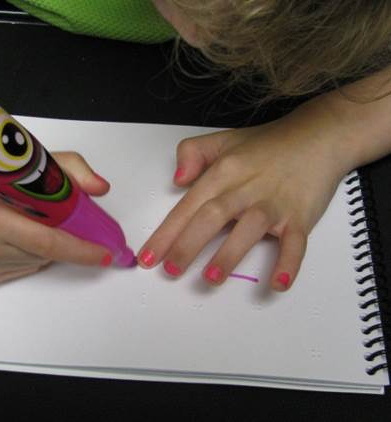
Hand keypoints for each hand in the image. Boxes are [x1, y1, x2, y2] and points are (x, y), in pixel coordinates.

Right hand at [0, 151, 111, 284]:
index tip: (107, 253)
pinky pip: (21, 269)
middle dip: (63, 238)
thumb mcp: (28, 158)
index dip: (81, 249)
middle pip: (45, 253)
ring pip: (35, 262)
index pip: (47, 241)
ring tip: (23, 217)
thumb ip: (70, 170)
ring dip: (43, 245)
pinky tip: (12, 232)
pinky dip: (28, 254)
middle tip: (59, 215)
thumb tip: (101, 189)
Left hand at [138, 99, 351, 290]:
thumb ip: (192, 154)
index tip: (149, 256)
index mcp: (223, 173)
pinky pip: (296, 243)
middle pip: (211, 217)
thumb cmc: (268, 144)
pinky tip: (277, 283)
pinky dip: (289, 263)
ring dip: (229, 255)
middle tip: (171, 270)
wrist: (319, 136)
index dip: (166, 233)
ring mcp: (273, 204)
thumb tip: (177, 180)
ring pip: (248, 230)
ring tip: (210, 279)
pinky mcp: (300, 216)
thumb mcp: (223, 139)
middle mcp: (245, 189)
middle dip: (188, 245)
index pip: (187, 206)